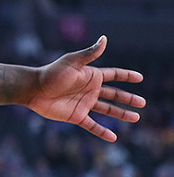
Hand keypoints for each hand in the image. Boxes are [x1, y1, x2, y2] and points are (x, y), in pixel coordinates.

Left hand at [25, 36, 144, 141]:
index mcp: (91, 76)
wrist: (33, 89)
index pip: (114, 75)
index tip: (140, 78)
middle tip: (143, 103)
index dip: (126, 76)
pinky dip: (102, 132)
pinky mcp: (76, 116)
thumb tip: (104, 39)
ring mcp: (84, 103)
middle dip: (128, 99)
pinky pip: (92, 125)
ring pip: (107, 110)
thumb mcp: (73, 62)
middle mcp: (89, 90)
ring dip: (121, 114)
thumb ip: (90, 53)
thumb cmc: (52, 74)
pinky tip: (114, 138)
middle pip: (114, 95)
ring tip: (136, 118)